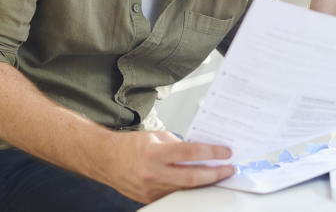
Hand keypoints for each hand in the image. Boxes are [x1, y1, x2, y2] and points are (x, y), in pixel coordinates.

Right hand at [100, 130, 234, 203]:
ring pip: (186, 189)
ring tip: (219, 176)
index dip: (211, 153)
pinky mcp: (150, 199)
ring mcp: (151, 189)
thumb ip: (178, 144)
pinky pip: (175, 195)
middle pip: (192, 177)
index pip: (189, 153)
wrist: (106, 160)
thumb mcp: (155, 137)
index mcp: (154, 153)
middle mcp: (153, 173)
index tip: (226, 152)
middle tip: (229, 168)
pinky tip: (200, 183)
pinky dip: (189, 189)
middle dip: (215, 173)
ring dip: (205, 183)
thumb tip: (201, 151)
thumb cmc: (130, 145)